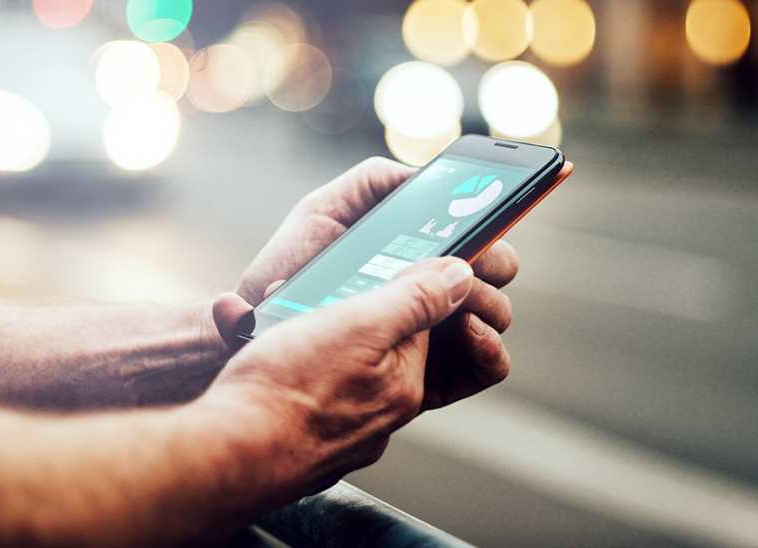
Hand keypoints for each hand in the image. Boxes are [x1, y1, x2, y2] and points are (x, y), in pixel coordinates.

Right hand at [199, 258, 477, 501]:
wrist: (225, 456)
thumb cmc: (287, 389)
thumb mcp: (359, 324)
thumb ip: (416, 300)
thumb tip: (461, 277)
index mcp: (406, 385)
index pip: (423, 324)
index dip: (394, 291)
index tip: (361, 278)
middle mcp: (384, 416)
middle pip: (382, 347)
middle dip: (350, 317)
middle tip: (311, 304)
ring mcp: (345, 436)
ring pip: (345, 372)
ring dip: (319, 342)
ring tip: (283, 329)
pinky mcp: (309, 446)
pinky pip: (315, 397)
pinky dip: (299, 375)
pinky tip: (273, 364)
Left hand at [214, 157, 517, 407]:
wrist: (254, 334)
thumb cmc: (289, 269)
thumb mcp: (325, 210)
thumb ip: (373, 183)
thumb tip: (425, 176)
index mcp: (417, 251)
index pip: (476, 233)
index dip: (498, 216)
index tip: (503, 205)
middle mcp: (432, 291)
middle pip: (496, 272)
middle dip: (494, 258)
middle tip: (471, 258)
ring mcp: (436, 335)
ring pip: (496, 315)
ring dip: (490, 300)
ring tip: (461, 296)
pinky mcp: (430, 378)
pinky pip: (484, 368)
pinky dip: (491, 350)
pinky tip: (469, 330)